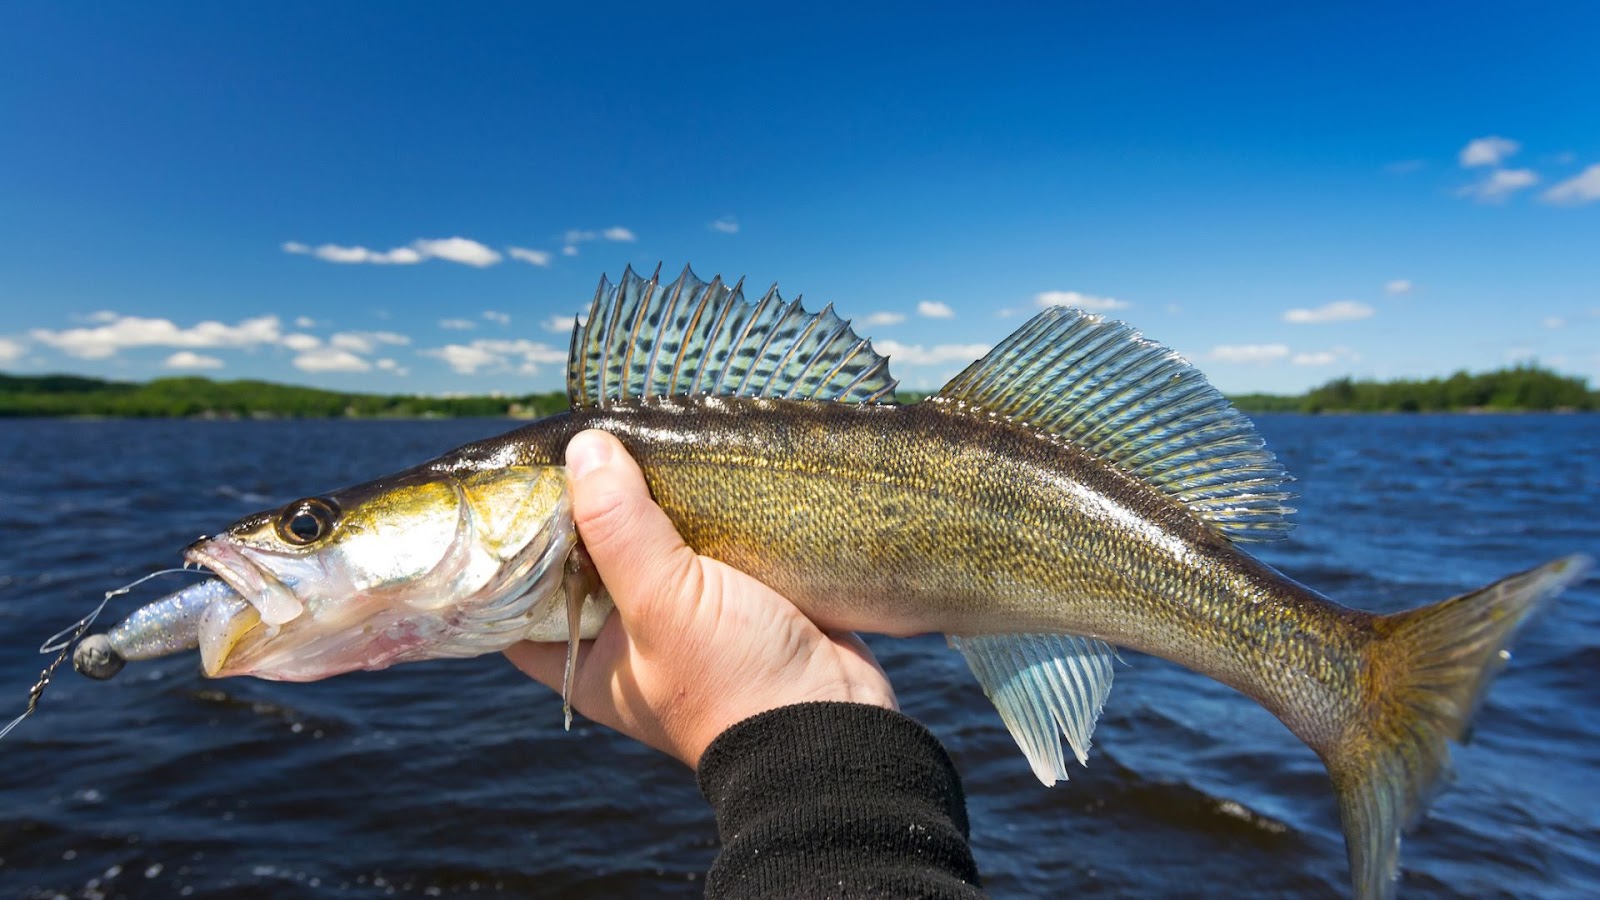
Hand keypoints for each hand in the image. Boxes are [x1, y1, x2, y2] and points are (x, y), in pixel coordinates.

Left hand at [505, 429, 896, 767]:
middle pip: (588, 564)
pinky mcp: (738, 599)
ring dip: (651, 503)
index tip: (508, 495)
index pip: (521, 609)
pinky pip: (706, 545)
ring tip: (637, 440)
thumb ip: (618, 526)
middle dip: (588, 510)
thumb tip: (585, 448)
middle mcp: (630, 644)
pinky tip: (695, 465)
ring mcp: (686, 621)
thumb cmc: (734, 679)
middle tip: (581, 446)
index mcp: (591, 664)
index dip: (507, 558)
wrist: (836, 722)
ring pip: (651, 548)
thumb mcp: (662, 602)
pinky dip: (702, 511)